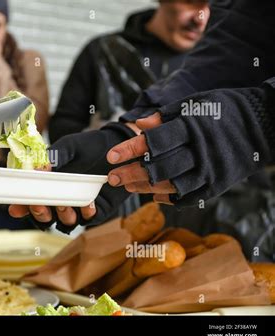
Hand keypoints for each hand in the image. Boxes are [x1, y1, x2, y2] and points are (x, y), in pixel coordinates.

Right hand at [9, 123, 136, 232]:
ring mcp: (78, 207)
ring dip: (62, 215)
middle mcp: (60, 199)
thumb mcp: (69, 146)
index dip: (21, 207)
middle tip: (39, 205)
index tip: (15, 208)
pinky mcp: (96, 210)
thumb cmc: (88, 146)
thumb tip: (39, 168)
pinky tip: (89, 204)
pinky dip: (87, 214)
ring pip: (65, 222)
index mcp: (48, 185)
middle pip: (44, 217)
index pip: (30, 201)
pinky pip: (89, 219)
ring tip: (65, 203)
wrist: (117, 147)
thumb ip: (54, 157)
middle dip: (39, 214)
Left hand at [107, 87, 272, 206]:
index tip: (110, 157)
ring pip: (171, 186)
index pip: (154, 141)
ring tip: (127, 186)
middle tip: (112, 177)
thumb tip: (138, 124)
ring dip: (145, 188)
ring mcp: (210, 171)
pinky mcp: (217, 185)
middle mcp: (201, 152)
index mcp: (193, 127)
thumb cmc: (223, 110)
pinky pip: (187, 198)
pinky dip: (168, 197)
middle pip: (159, 168)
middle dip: (131, 174)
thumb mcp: (195, 104)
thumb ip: (165, 116)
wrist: (263, 125)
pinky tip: (152, 195)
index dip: (130, 149)